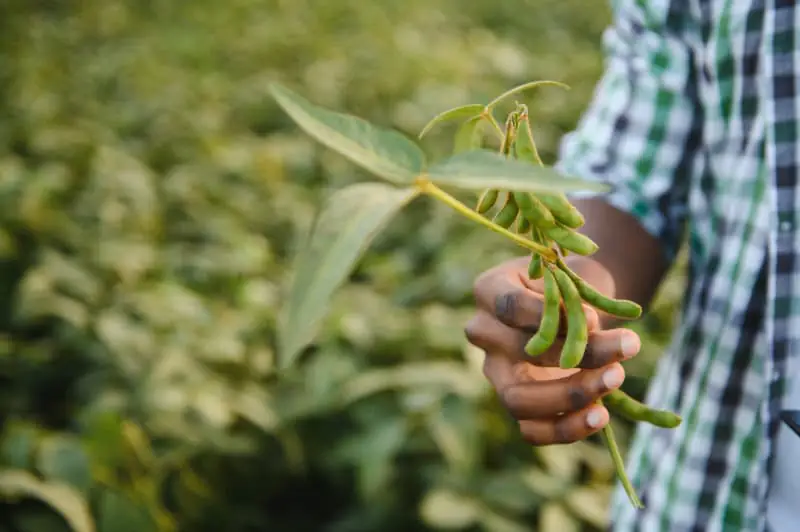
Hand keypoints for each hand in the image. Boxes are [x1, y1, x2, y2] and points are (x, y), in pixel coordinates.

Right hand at [465, 256, 641, 444]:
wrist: (569, 306)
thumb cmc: (567, 285)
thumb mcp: (569, 280)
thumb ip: (573, 301)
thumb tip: (586, 327)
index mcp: (488, 292)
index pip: (511, 307)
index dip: (552, 315)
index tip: (595, 318)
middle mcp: (483, 334)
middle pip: (522, 352)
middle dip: (581, 353)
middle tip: (630, 344)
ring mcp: (495, 372)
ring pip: (519, 400)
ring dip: (572, 394)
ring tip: (616, 377)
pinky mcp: (514, 403)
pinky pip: (531, 430)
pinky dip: (568, 428)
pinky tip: (601, 414)